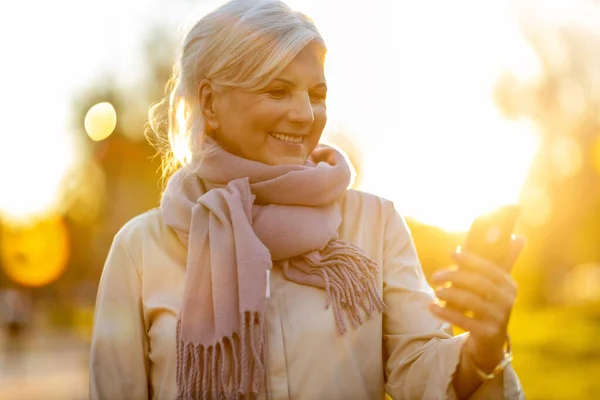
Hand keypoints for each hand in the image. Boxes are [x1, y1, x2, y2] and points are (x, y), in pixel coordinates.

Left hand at [428, 236, 524, 369]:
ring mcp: (499, 318)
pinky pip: (463, 320)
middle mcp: (508, 301)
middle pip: (478, 283)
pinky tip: (432, 307)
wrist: (490, 342)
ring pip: (471, 301)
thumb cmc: (489, 305)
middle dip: (455, 276)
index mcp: (510, 285)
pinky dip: (445, 312)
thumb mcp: (496, 286)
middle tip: (435, 275)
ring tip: (436, 291)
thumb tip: (517, 236)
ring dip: (449, 294)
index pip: (490, 269)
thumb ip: (502, 262)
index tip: (453, 254)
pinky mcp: (488, 333)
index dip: (471, 260)